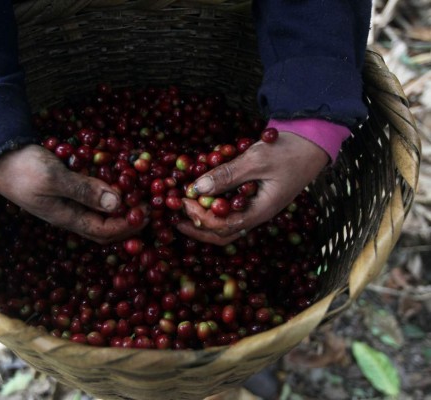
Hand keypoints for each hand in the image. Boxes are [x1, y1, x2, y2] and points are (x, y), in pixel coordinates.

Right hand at [0, 144, 148, 243]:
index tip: (148, 212)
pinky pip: (91, 196)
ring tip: (138, 194)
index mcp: (67, 218)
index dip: (128, 225)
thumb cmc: (22, 168)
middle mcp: (69, 214)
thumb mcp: (54, 178)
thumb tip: (117, 204)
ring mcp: (66, 203)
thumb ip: (85, 190)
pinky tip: (117, 181)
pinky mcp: (64, 189)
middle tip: (148, 206)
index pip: (105, 231)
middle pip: (105, 227)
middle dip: (128, 220)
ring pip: (99, 212)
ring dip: (120, 206)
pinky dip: (107, 192)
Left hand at [176, 132, 327, 244]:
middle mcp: (257, 215)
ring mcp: (256, 208)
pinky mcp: (254, 199)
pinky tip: (201, 197)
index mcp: (261, 211)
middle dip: (197, 227)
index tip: (183, 200)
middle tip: (175, 216)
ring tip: (184, 210)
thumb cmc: (288, 150)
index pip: (224, 226)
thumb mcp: (255, 160)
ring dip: (203, 220)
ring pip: (226, 225)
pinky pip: (231, 212)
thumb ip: (227, 175)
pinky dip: (214, 208)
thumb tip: (197, 188)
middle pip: (223, 234)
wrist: (312, 142)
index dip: (200, 216)